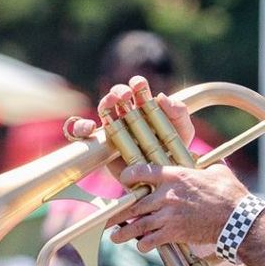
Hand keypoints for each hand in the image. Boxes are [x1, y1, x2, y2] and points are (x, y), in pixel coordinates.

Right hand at [63, 75, 196, 145]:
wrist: (162, 182)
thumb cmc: (174, 153)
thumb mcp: (183, 132)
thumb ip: (179, 113)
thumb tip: (162, 97)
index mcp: (146, 106)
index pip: (138, 88)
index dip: (137, 83)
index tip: (140, 85)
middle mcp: (127, 114)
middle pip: (117, 95)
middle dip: (120, 91)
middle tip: (126, 96)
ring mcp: (113, 128)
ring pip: (103, 109)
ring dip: (105, 102)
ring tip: (110, 104)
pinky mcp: (100, 144)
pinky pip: (84, 132)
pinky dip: (81, 126)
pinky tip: (90, 127)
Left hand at [108, 162, 247, 251]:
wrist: (236, 218)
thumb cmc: (229, 193)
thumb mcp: (215, 170)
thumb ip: (204, 164)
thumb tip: (202, 160)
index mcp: (174, 176)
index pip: (142, 172)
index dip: (128, 176)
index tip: (124, 181)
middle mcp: (166, 195)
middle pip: (134, 204)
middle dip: (119, 213)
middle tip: (109, 219)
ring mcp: (168, 215)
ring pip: (137, 224)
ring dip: (124, 232)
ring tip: (115, 237)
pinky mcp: (173, 233)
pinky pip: (150, 240)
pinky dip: (144, 244)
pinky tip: (141, 246)